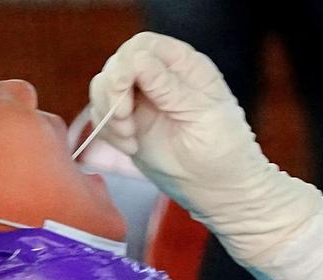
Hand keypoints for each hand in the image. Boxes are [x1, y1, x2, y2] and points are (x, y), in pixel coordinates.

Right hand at [89, 32, 320, 264]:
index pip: (143, 46)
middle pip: (116, 65)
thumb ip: (170, 89)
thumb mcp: (202, 116)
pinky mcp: (127, 124)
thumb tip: (139, 62)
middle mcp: (158, 78)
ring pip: (102, 89)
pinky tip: (130, 147)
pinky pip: (100, 117)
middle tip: (125, 123)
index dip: (126, 65)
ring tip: (130, 138)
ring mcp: (140, 101)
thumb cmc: (222, 152)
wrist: (217, 190)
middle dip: (112, 93)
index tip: (124, 95)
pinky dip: (107, 132)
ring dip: (107, 115)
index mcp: (184, 66)